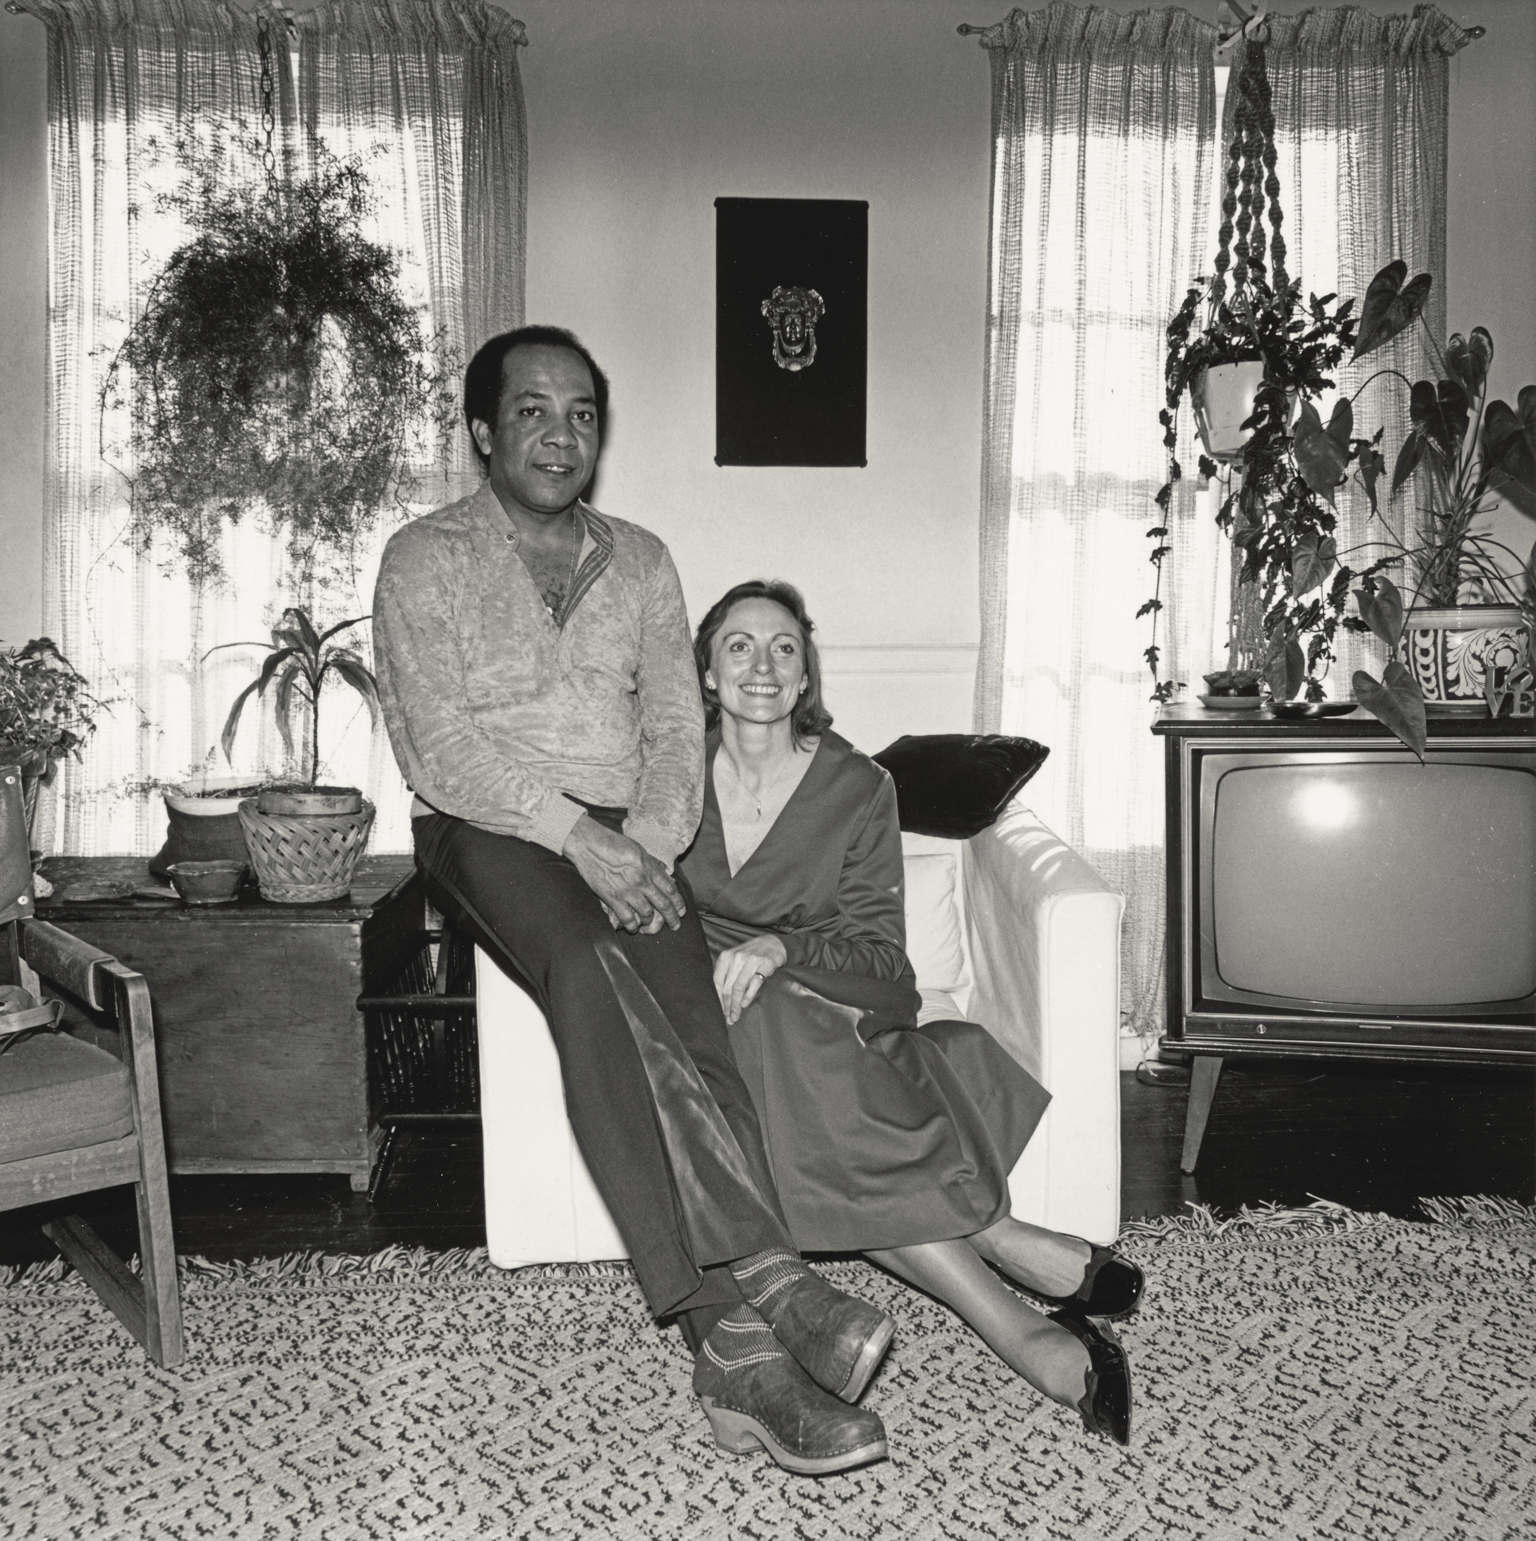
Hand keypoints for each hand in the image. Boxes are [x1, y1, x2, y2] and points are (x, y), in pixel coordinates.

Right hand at [563, 815, 684, 933]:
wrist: (588, 844)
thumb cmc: (613, 843)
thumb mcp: (638, 849)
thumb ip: (652, 864)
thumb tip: (665, 874)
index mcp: (649, 867)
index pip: (670, 889)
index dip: (678, 903)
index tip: (681, 911)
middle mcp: (641, 880)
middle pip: (663, 904)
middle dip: (671, 917)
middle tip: (675, 926)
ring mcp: (627, 890)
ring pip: (647, 913)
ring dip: (650, 922)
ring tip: (650, 925)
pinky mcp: (612, 898)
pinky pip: (627, 918)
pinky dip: (632, 925)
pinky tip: (633, 927)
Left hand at [714, 935, 787, 1023]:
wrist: (773, 943)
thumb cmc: (751, 954)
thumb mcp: (735, 959)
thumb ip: (726, 973)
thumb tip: (720, 998)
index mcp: (726, 957)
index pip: (718, 982)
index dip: (719, 999)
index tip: (721, 1012)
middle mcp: (737, 957)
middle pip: (728, 987)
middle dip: (727, 1006)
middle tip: (729, 1019)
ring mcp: (751, 960)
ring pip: (739, 988)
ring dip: (736, 1005)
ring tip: (736, 1016)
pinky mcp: (765, 964)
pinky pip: (754, 983)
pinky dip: (748, 996)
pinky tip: (745, 1005)